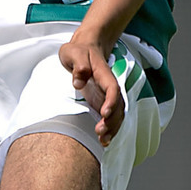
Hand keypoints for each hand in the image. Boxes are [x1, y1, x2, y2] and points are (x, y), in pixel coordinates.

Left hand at [59, 33, 124, 147]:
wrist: (85, 48)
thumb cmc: (78, 51)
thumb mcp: (73, 52)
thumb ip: (78, 65)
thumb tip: (79, 81)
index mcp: (104, 74)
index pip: (112, 88)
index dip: (111, 101)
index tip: (104, 112)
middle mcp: (108, 86)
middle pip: (117, 105)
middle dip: (112, 120)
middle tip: (100, 131)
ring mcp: (106, 95)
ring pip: (116, 114)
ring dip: (112, 128)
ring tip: (103, 140)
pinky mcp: (101, 102)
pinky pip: (110, 117)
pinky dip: (110, 129)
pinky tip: (103, 141)